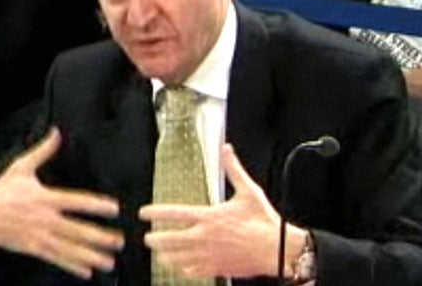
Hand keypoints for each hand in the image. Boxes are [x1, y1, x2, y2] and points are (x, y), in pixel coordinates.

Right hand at [0, 128, 123, 278]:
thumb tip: (56, 133)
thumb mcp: (21, 167)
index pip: (76, 201)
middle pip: (77, 229)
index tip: (114, 208)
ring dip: (90, 255)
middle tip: (118, 241)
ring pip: (69, 248)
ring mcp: (40, 236)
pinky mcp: (33, 248)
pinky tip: (86, 271)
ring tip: (108, 261)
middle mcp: (46, 219)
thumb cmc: (1, 191)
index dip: (96, 205)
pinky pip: (56, 258)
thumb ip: (43, 151)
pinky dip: (71, 265)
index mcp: (45, 198)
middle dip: (99, 237)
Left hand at [139, 144, 305, 278]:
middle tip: (148, 238)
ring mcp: (208, 255)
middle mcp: (204, 237)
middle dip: (154, 239)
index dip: (155, 213)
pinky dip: (183, 269)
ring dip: (165, 255)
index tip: (143, 213)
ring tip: (160, 253)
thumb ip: (233, 169)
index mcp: (209, 216)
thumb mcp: (248, 191)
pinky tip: (180, 267)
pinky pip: (192, 272)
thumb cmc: (264, 221)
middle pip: (169, 239)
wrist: (278, 249)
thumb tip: (227, 149)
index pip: (174, 213)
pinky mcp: (216, 268)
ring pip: (177, 258)